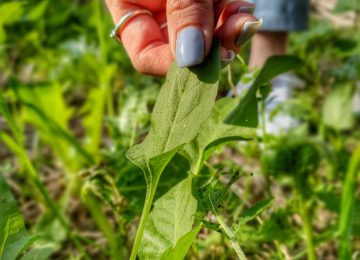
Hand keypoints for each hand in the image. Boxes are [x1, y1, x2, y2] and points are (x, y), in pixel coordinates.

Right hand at [105, 0, 260, 75]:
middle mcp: (156, 12)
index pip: (147, 55)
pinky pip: (223, 13)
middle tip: (233, 43)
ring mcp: (183, 6)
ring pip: (209, 33)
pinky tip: (244, 16)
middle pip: (183, 49)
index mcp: (130, 7)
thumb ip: (182, 11)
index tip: (201, 63)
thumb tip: (191, 60)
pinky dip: (235, 16)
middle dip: (211, 49)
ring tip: (243, 22)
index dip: (174, 65)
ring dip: (230, 33)